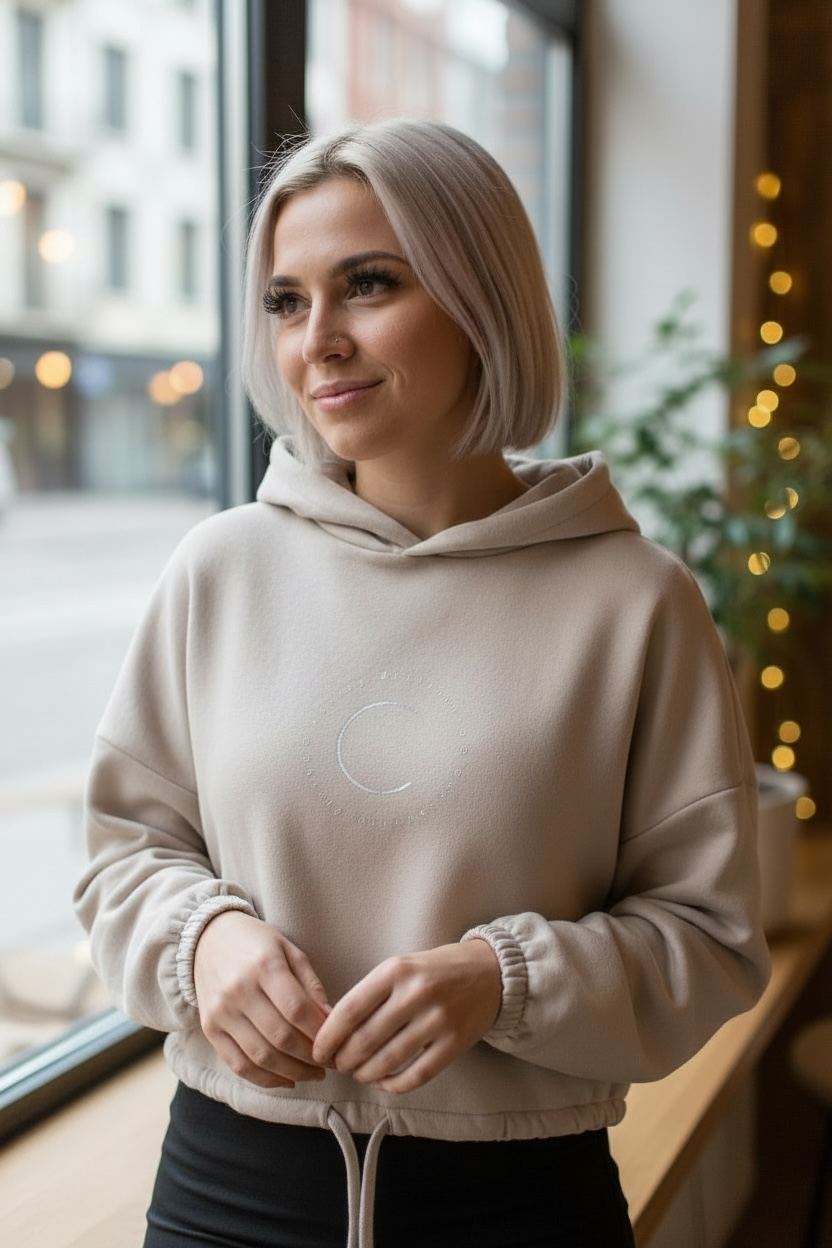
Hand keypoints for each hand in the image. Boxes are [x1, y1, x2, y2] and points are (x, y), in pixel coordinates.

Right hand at [193, 911, 330, 1088]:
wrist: (207, 940)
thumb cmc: (257, 944)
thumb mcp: (290, 951)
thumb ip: (311, 985)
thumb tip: (332, 1021)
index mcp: (264, 965)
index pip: (297, 1010)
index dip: (320, 1033)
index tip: (337, 1043)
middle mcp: (239, 990)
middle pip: (281, 1037)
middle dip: (311, 1058)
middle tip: (330, 1063)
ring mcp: (221, 1012)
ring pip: (261, 1056)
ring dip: (292, 1072)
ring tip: (313, 1074)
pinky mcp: (209, 1028)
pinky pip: (238, 1064)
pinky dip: (265, 1079)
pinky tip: (287, 1080)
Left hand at [312, 939, 500, 1093]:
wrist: (489, 972)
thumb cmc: (434, 971)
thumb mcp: (400, 967)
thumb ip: (371, 994)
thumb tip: (334, 1032)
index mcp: (396, 970)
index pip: (349, 1010)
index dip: (327, 1037)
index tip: (318, 1051)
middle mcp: (415, 994)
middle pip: (364, 1040)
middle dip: (343, 1060)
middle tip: (338, 1065)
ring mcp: (437, 1020)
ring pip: (387, 1061)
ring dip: (365, 1074)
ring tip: (359, 1073)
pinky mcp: (455, 1044)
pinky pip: (416, 1075)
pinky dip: (394, 1085)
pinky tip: (384, 1082)